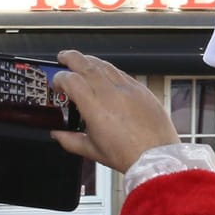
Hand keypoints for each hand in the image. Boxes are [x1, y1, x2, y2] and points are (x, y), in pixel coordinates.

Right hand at [49, 50, 182, 173]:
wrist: (157, 156)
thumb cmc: (128, 155)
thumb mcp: (93, 151)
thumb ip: (70, 140)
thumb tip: (58, 134)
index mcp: (95, 107)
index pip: (71, 80)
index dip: (59, 79)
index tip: (57, 85)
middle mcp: (111, 93)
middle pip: (87, 64)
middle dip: (71, 58)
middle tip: (63, 57)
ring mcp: (128, 89)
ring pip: (106, 65)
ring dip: (90, 61)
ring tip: (82, 62)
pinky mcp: (142, 90)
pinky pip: (122, 73)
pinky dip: (110, 70)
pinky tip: (106, 74)